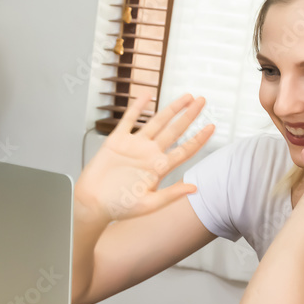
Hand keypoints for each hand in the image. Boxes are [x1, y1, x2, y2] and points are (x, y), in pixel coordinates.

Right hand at [74, 94, 213, 221]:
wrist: (92, 203)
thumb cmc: (118, 207)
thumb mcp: (149, 204)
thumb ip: (171, 195)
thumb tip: (195, 188)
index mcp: (159, 168)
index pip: (185, 150)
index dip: (199, 138)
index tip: (212, 127)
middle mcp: (150, 154)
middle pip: (175, 130)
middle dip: (189, 116)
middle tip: (203, 101)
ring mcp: (134, 146)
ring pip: (157, 122)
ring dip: (171, 109)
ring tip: (187, 97)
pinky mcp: (116, 141)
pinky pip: (128, 120)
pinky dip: (137, 107)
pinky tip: (147, 96)